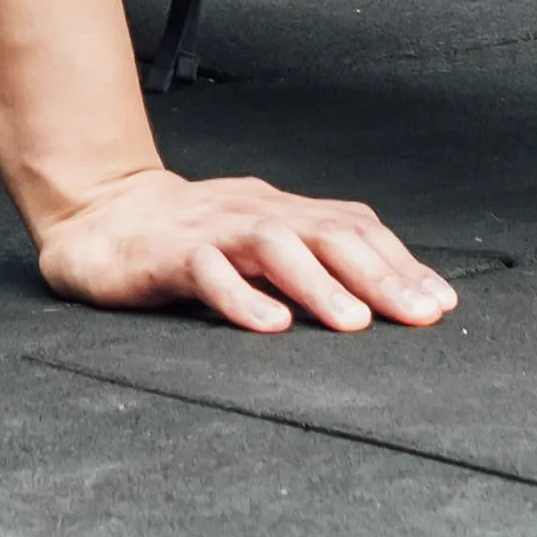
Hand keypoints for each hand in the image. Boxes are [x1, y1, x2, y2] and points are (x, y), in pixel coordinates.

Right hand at [33, 167, 460, 334]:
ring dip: (319, 284)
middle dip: (380, 275)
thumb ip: (308, 261)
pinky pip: (207, 270)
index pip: (352, 228)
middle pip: (326, 233)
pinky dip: (240, 298)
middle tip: (420, 316)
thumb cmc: (184, 240)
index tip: (440, 303)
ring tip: (354, 323)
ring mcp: (210, 229)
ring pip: (273, 245)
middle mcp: (254, 211)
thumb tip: (382, 296)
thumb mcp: (255, 244)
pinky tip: (269, 325)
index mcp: (281, 211)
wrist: (95, 216)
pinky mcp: (166, 254)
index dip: (400, 263)